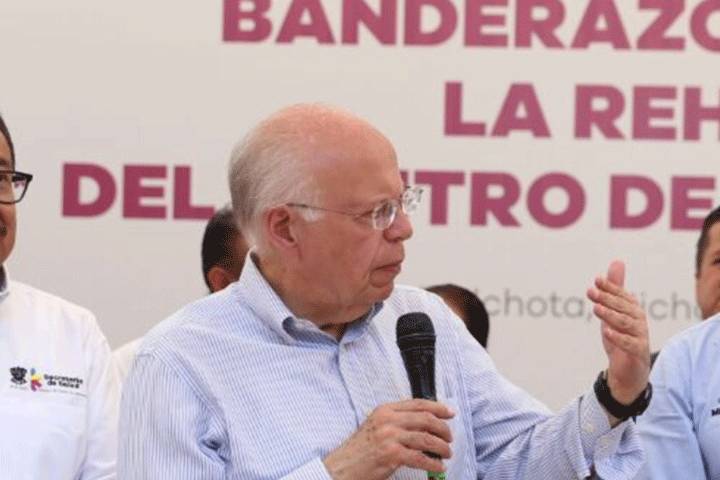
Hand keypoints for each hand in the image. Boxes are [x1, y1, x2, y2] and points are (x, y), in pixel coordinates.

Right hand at [323, 399, 453, 479]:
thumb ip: (396, 421)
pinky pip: (420, 458)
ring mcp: (390, 437)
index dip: (438, 408)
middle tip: (450, 438)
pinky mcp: (391, 455)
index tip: (450, 413)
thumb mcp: (376, 426)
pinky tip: (438, 466)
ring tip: (447, 453)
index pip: (418, 404)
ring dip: (442, 447)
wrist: (343, 467)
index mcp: (385, 410)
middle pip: (426, 419)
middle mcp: (388, 420)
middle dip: (443, 429)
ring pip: (426, 438)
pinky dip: (433, 463)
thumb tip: (424, 423)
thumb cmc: (360, 450)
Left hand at [586, 261, 650, 417]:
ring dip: (611, 315)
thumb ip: (615, 289)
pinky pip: (630, 344)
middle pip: (624, 308)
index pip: (622, 296)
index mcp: (633, 310)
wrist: (629, 371)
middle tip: (591, 291)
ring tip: (596, 309)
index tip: (596, 280)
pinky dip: (618, 337)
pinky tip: (607, 331)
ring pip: (627, 324)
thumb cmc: (621, 337)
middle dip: (607, 299)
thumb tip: (617, 261)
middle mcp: (639, 321)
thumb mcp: (614, 311)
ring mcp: (640, 337)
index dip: (611, 287)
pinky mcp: (638, 353)